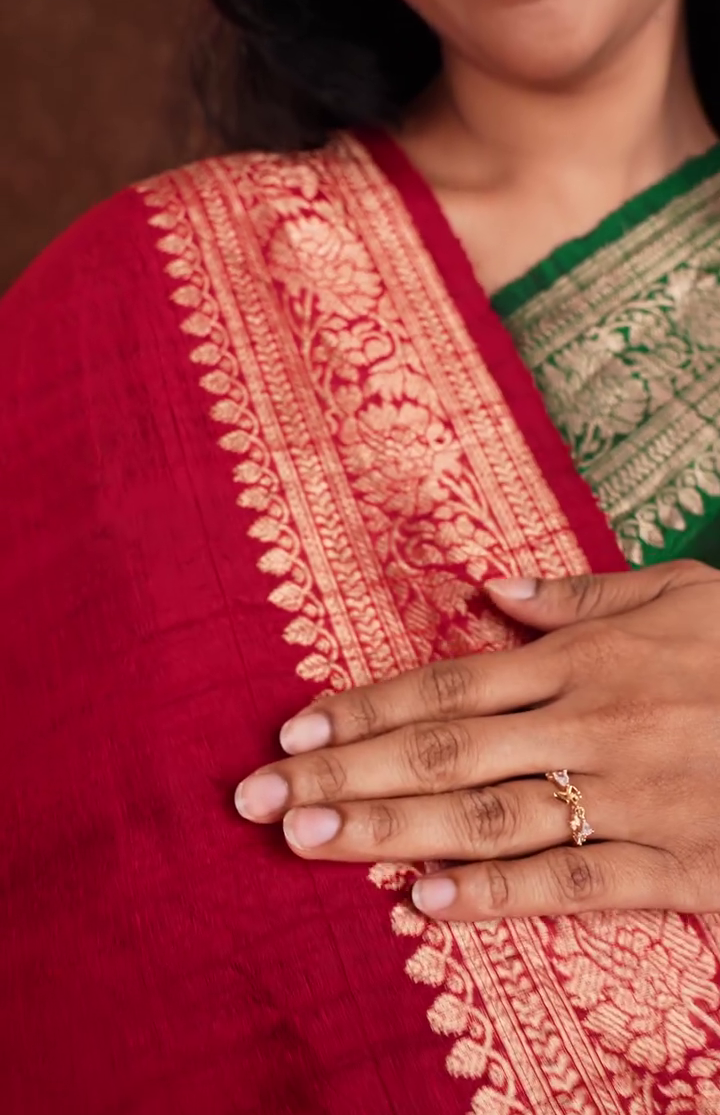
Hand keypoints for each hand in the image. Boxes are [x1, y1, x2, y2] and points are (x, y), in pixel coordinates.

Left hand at [235, 561, 719, 921]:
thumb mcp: (679, 591)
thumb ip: (582, 592)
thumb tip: (493, 587)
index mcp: (584, 657)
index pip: (447, 683)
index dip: (364, 708)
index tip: (292, 731)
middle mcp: (591, 723)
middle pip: (444, 752)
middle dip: (344, 776)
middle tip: (261, 801)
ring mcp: (628, 796)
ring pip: (488, 817)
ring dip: (390, 832)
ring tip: (309, 845)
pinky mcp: (672, 861)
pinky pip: (573, 883)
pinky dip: (498, 894)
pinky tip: (427, 904)